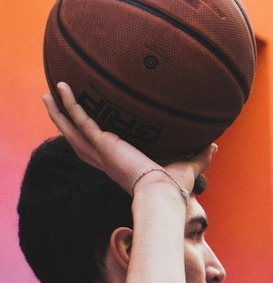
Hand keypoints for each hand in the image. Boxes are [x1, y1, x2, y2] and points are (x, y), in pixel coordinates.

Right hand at [43, 81, 215, 198]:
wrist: (165, 195)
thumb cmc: (175, 188)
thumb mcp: (189, 165)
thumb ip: (200, 155)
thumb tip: (215, 145)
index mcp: (120, 166)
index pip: (99, 152)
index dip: (90, 139)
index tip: (85, 127)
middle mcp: (106, 161)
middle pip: (76, 140)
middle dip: (64, 124)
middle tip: (53, 106)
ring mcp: (102, 152)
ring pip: (71, 131)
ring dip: (58, 114)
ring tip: (47, 96)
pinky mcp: (104, 144)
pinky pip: (82, 120)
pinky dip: (70, 105)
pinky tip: (61, 88)